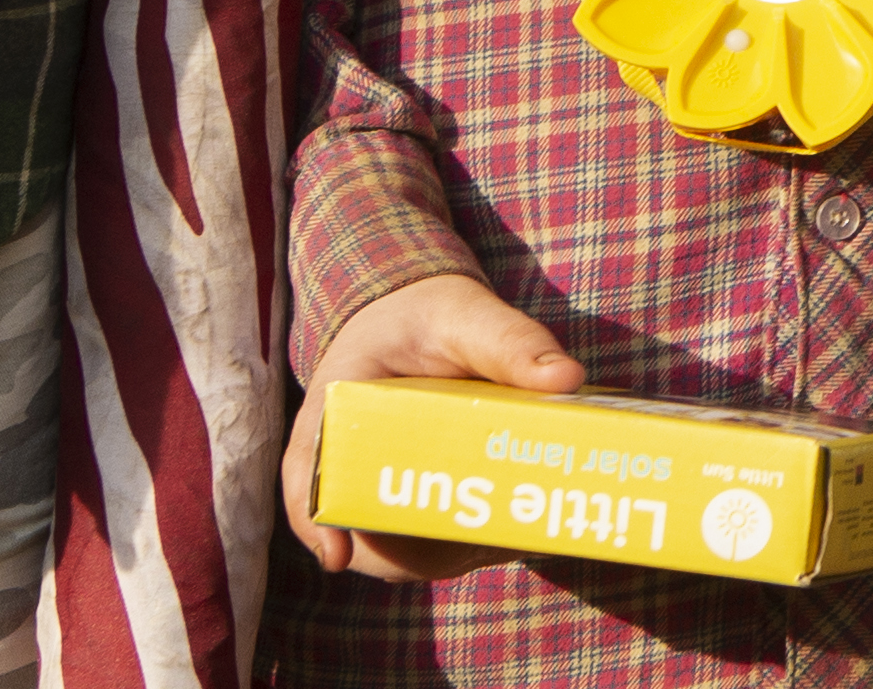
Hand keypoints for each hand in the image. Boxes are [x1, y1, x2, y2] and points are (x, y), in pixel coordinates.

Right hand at [282, 271, 582, 582]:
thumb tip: (566, 378)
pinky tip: (506, 537)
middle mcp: (339, 456)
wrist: (422, 318)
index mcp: (334, 405)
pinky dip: (458, 547)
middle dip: (407, 553)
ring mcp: (369, 483)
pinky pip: (420, 542)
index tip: (338, 555)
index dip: (317, 522)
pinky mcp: (402, 498)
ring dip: (442, 555)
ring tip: (503, 541)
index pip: (307, 474)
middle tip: (474, 550)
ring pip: (391, 547)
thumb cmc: (432, 316)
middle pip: (353, 528)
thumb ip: (512, 341)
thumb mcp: (468, 316)